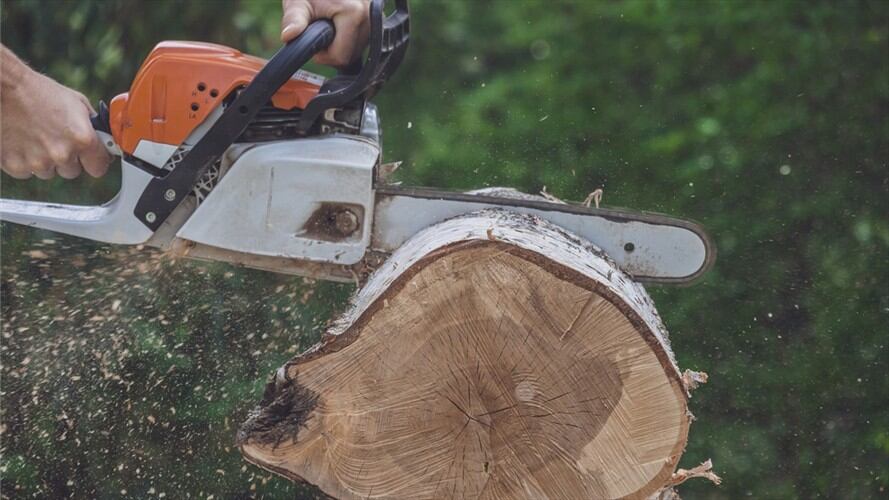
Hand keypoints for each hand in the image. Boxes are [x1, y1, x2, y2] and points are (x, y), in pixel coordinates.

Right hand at [0, 49, 110, 179]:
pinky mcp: (15, 166)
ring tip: (35, 136)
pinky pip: (27, 172)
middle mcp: (62, 154)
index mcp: (83, 139)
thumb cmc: (38, 91)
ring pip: (49, 172)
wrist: (3, 88)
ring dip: (45, 160)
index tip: (90, 157)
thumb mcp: (77, 103)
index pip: (99, 168)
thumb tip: (103, 140)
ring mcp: (38, 162)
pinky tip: (21, 141)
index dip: (94, 161)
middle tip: (55, 138)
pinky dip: (24, 160)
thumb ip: (92, 126)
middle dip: (68, 159)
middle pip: (73, 172)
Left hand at [281, 0, 370, 66]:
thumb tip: (288, 35)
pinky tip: (339, 24)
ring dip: (340, 43)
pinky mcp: (376, 17)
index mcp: (354, 13)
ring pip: (357, 49)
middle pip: (350, 55)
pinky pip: (362, 39)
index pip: (340, 57)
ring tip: (329, 24)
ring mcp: (375, 17)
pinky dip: (349, 37)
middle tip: (320, 30)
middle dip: (332, 49)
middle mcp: (370, 15)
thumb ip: (294, 20)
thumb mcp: (298, 3)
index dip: (323, 55)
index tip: (313, 39)